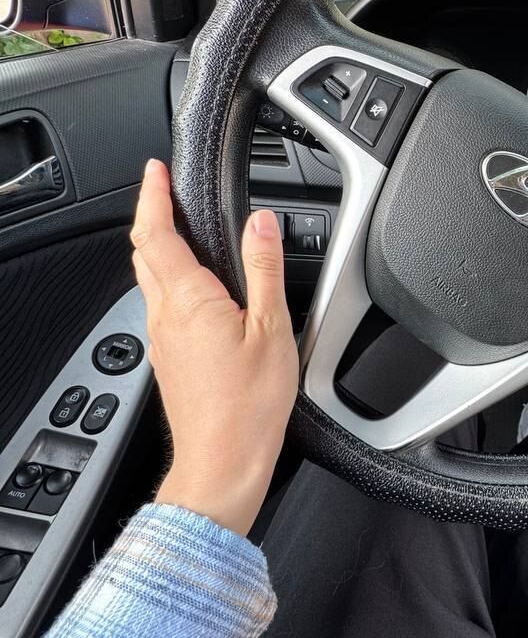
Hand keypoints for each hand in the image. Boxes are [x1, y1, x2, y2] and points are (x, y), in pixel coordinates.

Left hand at [131, 159, 298, 534]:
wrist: (222, 465)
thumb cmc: (249, 408)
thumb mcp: (272, 330)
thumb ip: (264, 270)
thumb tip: (262, 224)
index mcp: (189, 300)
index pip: (156, 233)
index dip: (153, 197)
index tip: (156, 172)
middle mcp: (165, 317)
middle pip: (144, 253)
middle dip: (151, 217)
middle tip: (165, 194)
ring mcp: (162, 341)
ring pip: (150, 281)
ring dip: (159, 249)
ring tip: (181, 233)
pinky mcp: (169, 361)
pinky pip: (162, 308)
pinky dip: (171, 283)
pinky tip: (196, 292)